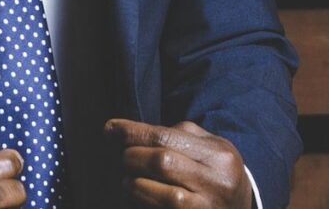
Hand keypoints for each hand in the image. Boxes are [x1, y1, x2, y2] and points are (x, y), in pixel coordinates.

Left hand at [105, 118, 252, 208]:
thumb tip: (135, 131)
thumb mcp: (210, 149)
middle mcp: (217, 178)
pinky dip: (145, 196)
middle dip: (132, 156)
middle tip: (121, 156)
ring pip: (164, 188)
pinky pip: (167, 206)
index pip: (167, 136)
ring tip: (126, 176)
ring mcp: (209, 203)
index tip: (109, 128)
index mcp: (219, 152)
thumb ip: (180, 135)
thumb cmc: (216, 174)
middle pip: (162, 160)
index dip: (133, 131)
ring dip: (135, 180)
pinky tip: (135, 190)